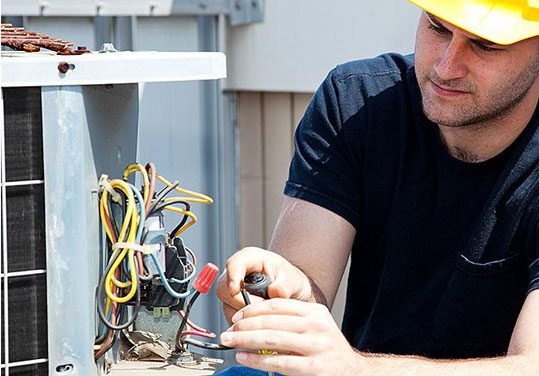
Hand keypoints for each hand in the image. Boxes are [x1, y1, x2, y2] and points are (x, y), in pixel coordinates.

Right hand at [217, 247, 312, 322]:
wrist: (291, 293)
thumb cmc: (290, 281)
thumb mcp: (294, 280)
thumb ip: (285, 285)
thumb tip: (274, 292)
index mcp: (250, 259)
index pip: (234, 264)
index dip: (232, 277)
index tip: (235, 290)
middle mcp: (237, 273)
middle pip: (224, 288)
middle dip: (241, 302)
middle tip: (262, 307)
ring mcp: (232, 290)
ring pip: (226, 305)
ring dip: (244, 314)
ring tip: (265, 313)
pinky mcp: (231, 306)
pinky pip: (232, 317)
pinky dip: (245, 322)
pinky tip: (259, 319)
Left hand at [219, 298, 364, 375]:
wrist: (353, 373)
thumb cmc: (328, 351)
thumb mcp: (315, 327)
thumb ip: (291, 321)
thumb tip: (254, 320)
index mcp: (315, 312)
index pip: (277, 305)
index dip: (253, 310)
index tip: (237, 317)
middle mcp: (317, 326)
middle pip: (271, 321)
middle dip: (244, 326)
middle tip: (228, 331)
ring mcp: (316, 347)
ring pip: (272, 339)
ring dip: (245, 340)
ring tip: (231, 342)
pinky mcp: (314, 368)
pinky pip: (278, 362)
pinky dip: (256, 359)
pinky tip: (244, 357)